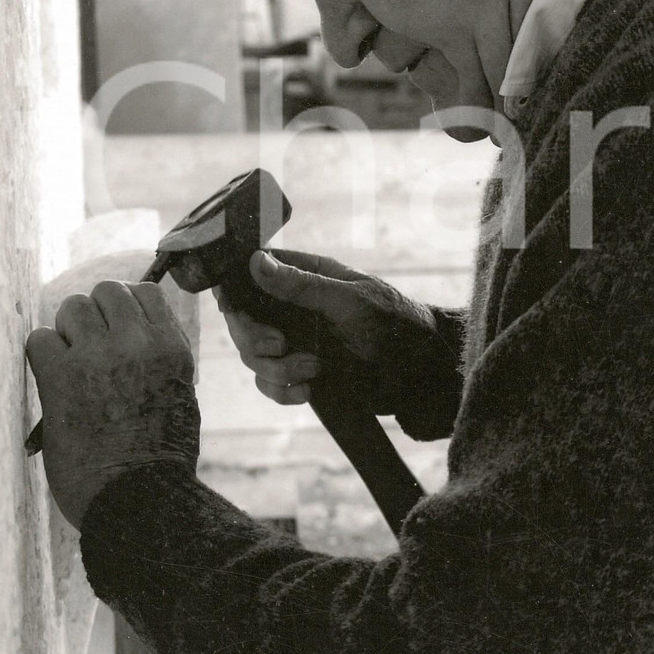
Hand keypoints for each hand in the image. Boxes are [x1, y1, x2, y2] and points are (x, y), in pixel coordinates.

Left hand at [25, 280, 199, 529]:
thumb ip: (162, 359)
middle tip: (89, 345)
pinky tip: (51, 379)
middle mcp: (138, 343)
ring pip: (72, 307)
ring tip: (70, 361)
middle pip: (107, 291)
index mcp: (172, 349)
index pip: (146, 292)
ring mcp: (99, 356)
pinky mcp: (62, 376)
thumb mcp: (181, 396)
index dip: (126, 306)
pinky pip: (40, 338)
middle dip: (95, 314)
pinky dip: (42, 354)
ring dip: (67, 330)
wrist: (138, 499)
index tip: (117, 327)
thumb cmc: (160, 458)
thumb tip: (140, 334)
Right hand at [216, 249, 443, 410]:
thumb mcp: (349, 300)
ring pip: (254, 358)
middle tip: (280, 345)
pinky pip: (271, 386)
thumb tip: (255, 261)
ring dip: (275, 369)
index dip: (233, 294)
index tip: (233, 309)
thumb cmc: (394, 322)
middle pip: (243, 323)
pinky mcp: (302, 375)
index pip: (250, 277)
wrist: (420, 372)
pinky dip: (283, 392)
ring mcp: (296, 343)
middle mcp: (293, 309)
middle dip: (254, 338)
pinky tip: (309, 391)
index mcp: (305, 277)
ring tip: (314, 369)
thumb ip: (302, 285)